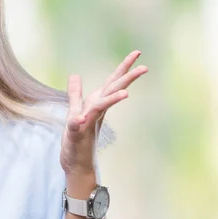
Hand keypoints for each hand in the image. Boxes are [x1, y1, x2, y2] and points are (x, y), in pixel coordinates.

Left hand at [60, 50, 147, 177]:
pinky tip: (81, 118)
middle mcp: (95, 111)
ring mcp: (87, 123)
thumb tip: (75, 75)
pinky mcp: (77, 135)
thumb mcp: (73, 111)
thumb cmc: (76, 139)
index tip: (137, 53)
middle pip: (112, 90)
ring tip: (126, 94)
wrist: (76, 165)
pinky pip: (77, 126)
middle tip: (144, 67)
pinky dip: (79, 121)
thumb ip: (75, 94)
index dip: (123, 67)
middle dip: (126, 78)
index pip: (112, 82)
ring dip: (111, 100)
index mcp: (96, 104)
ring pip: (99, 106)